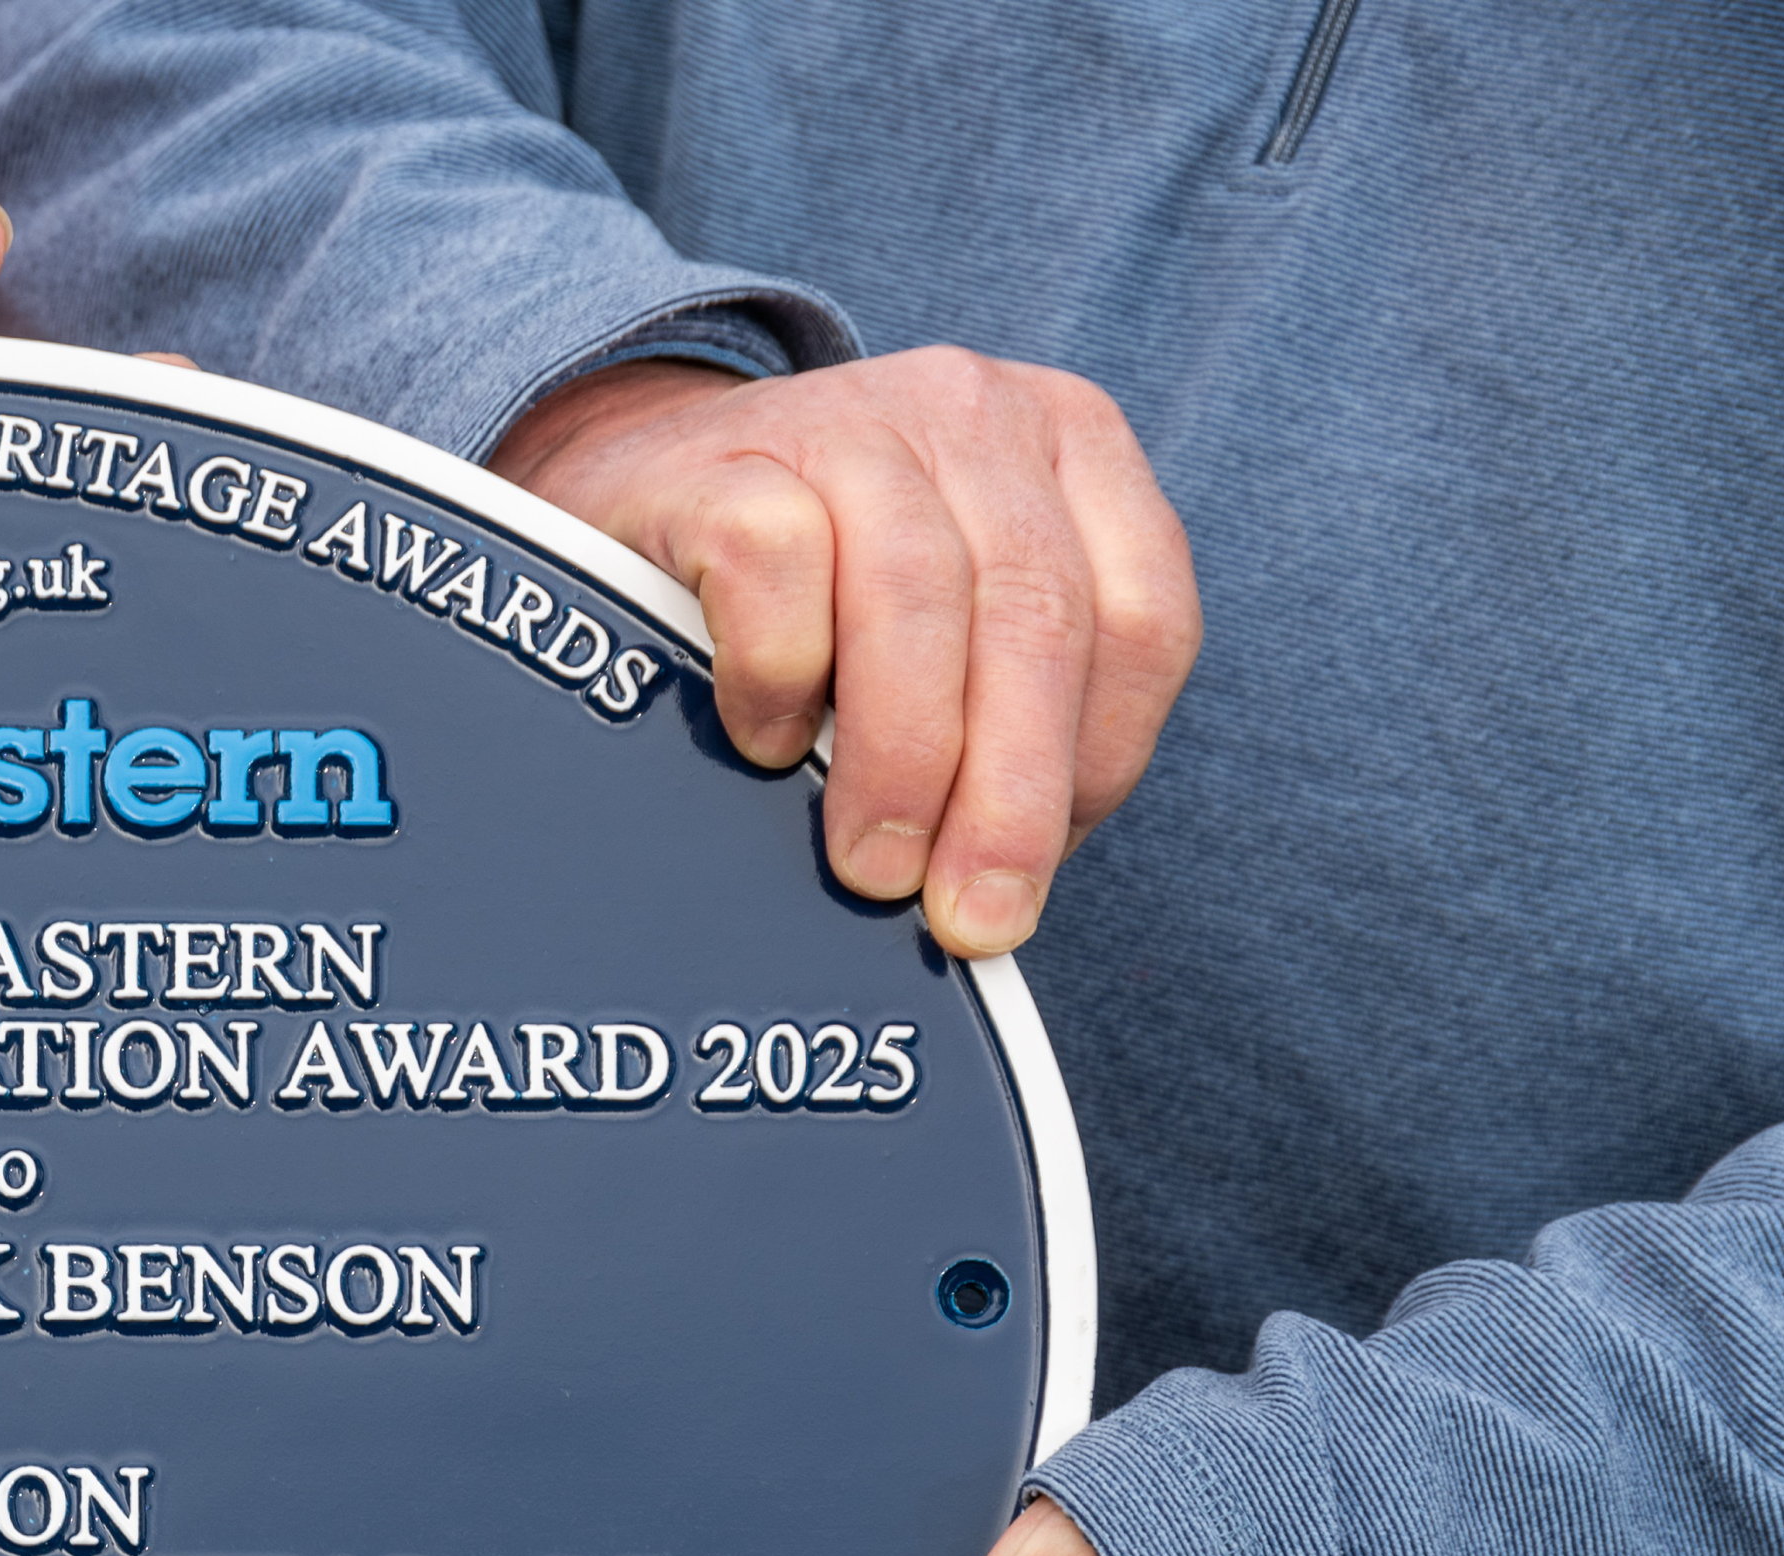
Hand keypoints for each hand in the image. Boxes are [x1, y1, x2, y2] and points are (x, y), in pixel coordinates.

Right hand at [491, 351, 1199, 957]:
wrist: (639, 490)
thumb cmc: (813, 592)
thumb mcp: (948, 625)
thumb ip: (1002, 709)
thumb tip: (1002, 886)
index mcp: (1074, 448)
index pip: (1143, 618)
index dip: (1097, 762)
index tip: (1030, 874)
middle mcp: (979, 414)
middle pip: (1038, 618)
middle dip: (1008, 792)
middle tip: (965, 913)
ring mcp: (854, 421)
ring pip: (916, 598)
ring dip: (901, 759)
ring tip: (869, 863)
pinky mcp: (733, 456)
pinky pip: (776, 571)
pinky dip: (778, 679)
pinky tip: (765, 741)